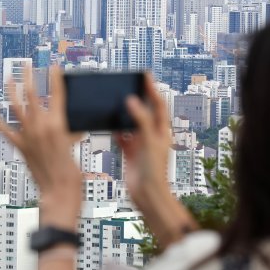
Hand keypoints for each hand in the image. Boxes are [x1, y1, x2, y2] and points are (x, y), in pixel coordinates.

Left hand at [0, 65, 83, 229]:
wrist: (59, 191)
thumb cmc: (71, 171)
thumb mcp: (75, 143)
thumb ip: (72, 129)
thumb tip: (72, 122)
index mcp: (58, 124)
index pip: (56, 93)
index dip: (55, 77)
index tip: (53, 66)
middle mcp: (40, 127)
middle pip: (32, 95)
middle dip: (29, 77)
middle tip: (27, 65)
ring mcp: (28, 136)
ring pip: (16, 108)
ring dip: (12, 92)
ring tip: (10, 79)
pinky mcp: (20, 147)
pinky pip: (5, 130)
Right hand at [116, 73, 198, 247]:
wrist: (148, 195)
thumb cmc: (154, 170)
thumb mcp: (148, 140)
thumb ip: (140, 119)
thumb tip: (131, 100)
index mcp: (160, 130)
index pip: (158, 104)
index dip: (152, 89)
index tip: (144, 75)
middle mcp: (151, 134)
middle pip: (144, 111)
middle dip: (136, 98)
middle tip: (128, 83)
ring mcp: (140, 143)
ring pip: (131, 123)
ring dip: (124, 114)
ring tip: (115, 101)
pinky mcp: (130, 152)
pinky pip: (122, 137)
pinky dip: (116, 131)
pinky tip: (109, 125)